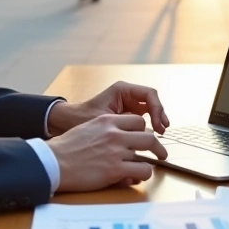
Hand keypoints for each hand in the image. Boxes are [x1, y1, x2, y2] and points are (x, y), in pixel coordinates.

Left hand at [47, 81, 169, 135]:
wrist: (66, 122)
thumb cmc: (80, 118)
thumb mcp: (102, 121)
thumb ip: (122, 126)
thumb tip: (142, 133)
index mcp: (122, 90)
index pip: (149, 94)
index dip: (158, 108)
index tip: (158, 124)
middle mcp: (127, 95)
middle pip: (152, 101)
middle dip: (160, 115)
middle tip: (162, 130)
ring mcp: (128, 104)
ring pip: (150, 110)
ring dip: (157, 121)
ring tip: (160, 134)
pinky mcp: (127, 115)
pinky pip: (143, 118)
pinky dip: (148, 127)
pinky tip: (149, 138)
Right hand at [47, 114, 166, 191]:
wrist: (53, 162)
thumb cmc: (66, 148)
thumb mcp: (87, 128)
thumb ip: (106, 131)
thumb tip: (120, 139)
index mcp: (107, 121)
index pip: (137, 120)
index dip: (143, 130)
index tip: (144, 138)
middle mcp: (115, 134)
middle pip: (148, 135)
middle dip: (156, 145)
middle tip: (160, 152)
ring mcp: (116, 152)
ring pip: (148, 153)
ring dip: (149, 161)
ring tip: (148, 167)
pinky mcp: (115, 170)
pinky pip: (143, 170)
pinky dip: (143, 174)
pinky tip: (136, 177)